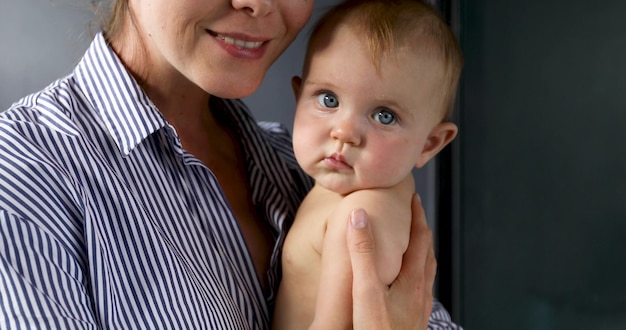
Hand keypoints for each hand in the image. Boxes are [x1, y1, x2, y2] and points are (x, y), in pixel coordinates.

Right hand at [347, 194, 435, 329]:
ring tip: (416, 245)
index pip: (419, 238)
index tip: (413, 198)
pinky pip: (421, 291)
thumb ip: (363, 254)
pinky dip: (418, 276)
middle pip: (427, 253)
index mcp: (412, 279)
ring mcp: (419, 309)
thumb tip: (359, 217)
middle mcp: (421, 292)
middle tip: (416, 214)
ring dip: (423, 253)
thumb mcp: (366, 290)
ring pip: (427, 273)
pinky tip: (409, 286)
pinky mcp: (413, 323)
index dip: (416, 216)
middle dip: (421, 230)